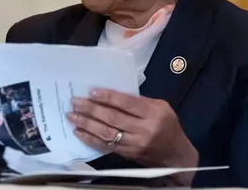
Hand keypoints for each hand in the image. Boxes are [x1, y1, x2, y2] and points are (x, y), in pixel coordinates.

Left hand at [66, 88, 197, 185]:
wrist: (175, 156)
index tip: (91, 91)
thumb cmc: (167, 126)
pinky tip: (78, 131)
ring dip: (86, 124)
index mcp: (153, 114)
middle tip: (75, 102)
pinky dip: (90, 139)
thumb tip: (111, 95)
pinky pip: (105, 146)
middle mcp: (144, 130)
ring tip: (72, 116)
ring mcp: (134, 144)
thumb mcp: (160, 107)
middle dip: (91, 109)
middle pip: (113, 118)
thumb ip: (138, 101)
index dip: (108, 97)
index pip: (127, 104)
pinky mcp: (126, 154)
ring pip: (106, 133)